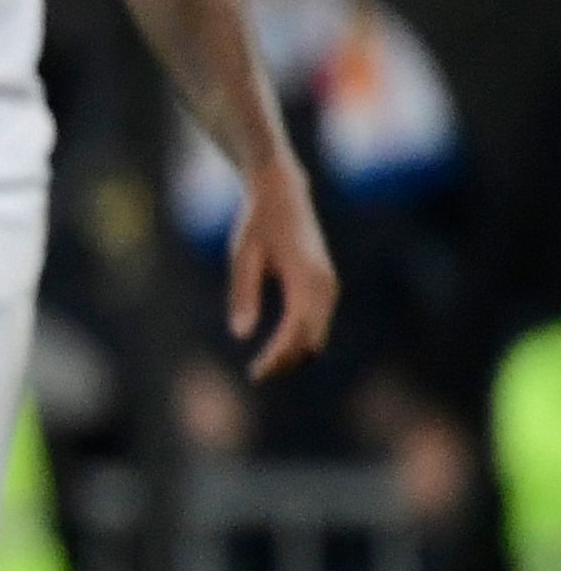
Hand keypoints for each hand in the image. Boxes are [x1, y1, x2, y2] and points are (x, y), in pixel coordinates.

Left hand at [225, 161, 337, 380]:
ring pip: (318, 331)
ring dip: (295, 352)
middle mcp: (325, 283)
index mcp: (306, 276)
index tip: (257, 372)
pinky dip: (301, 338)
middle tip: (257, 375)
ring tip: (265, 367)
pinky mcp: (325, 284)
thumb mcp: (242, 256)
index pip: (297, 329)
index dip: (279, 355)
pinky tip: (280, 349)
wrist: (283, 194)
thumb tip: (241, 335)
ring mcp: (329, 284)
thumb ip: (243, 294)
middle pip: (311, 336)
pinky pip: (317, 320)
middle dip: (287, 359)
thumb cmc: (257, 223)